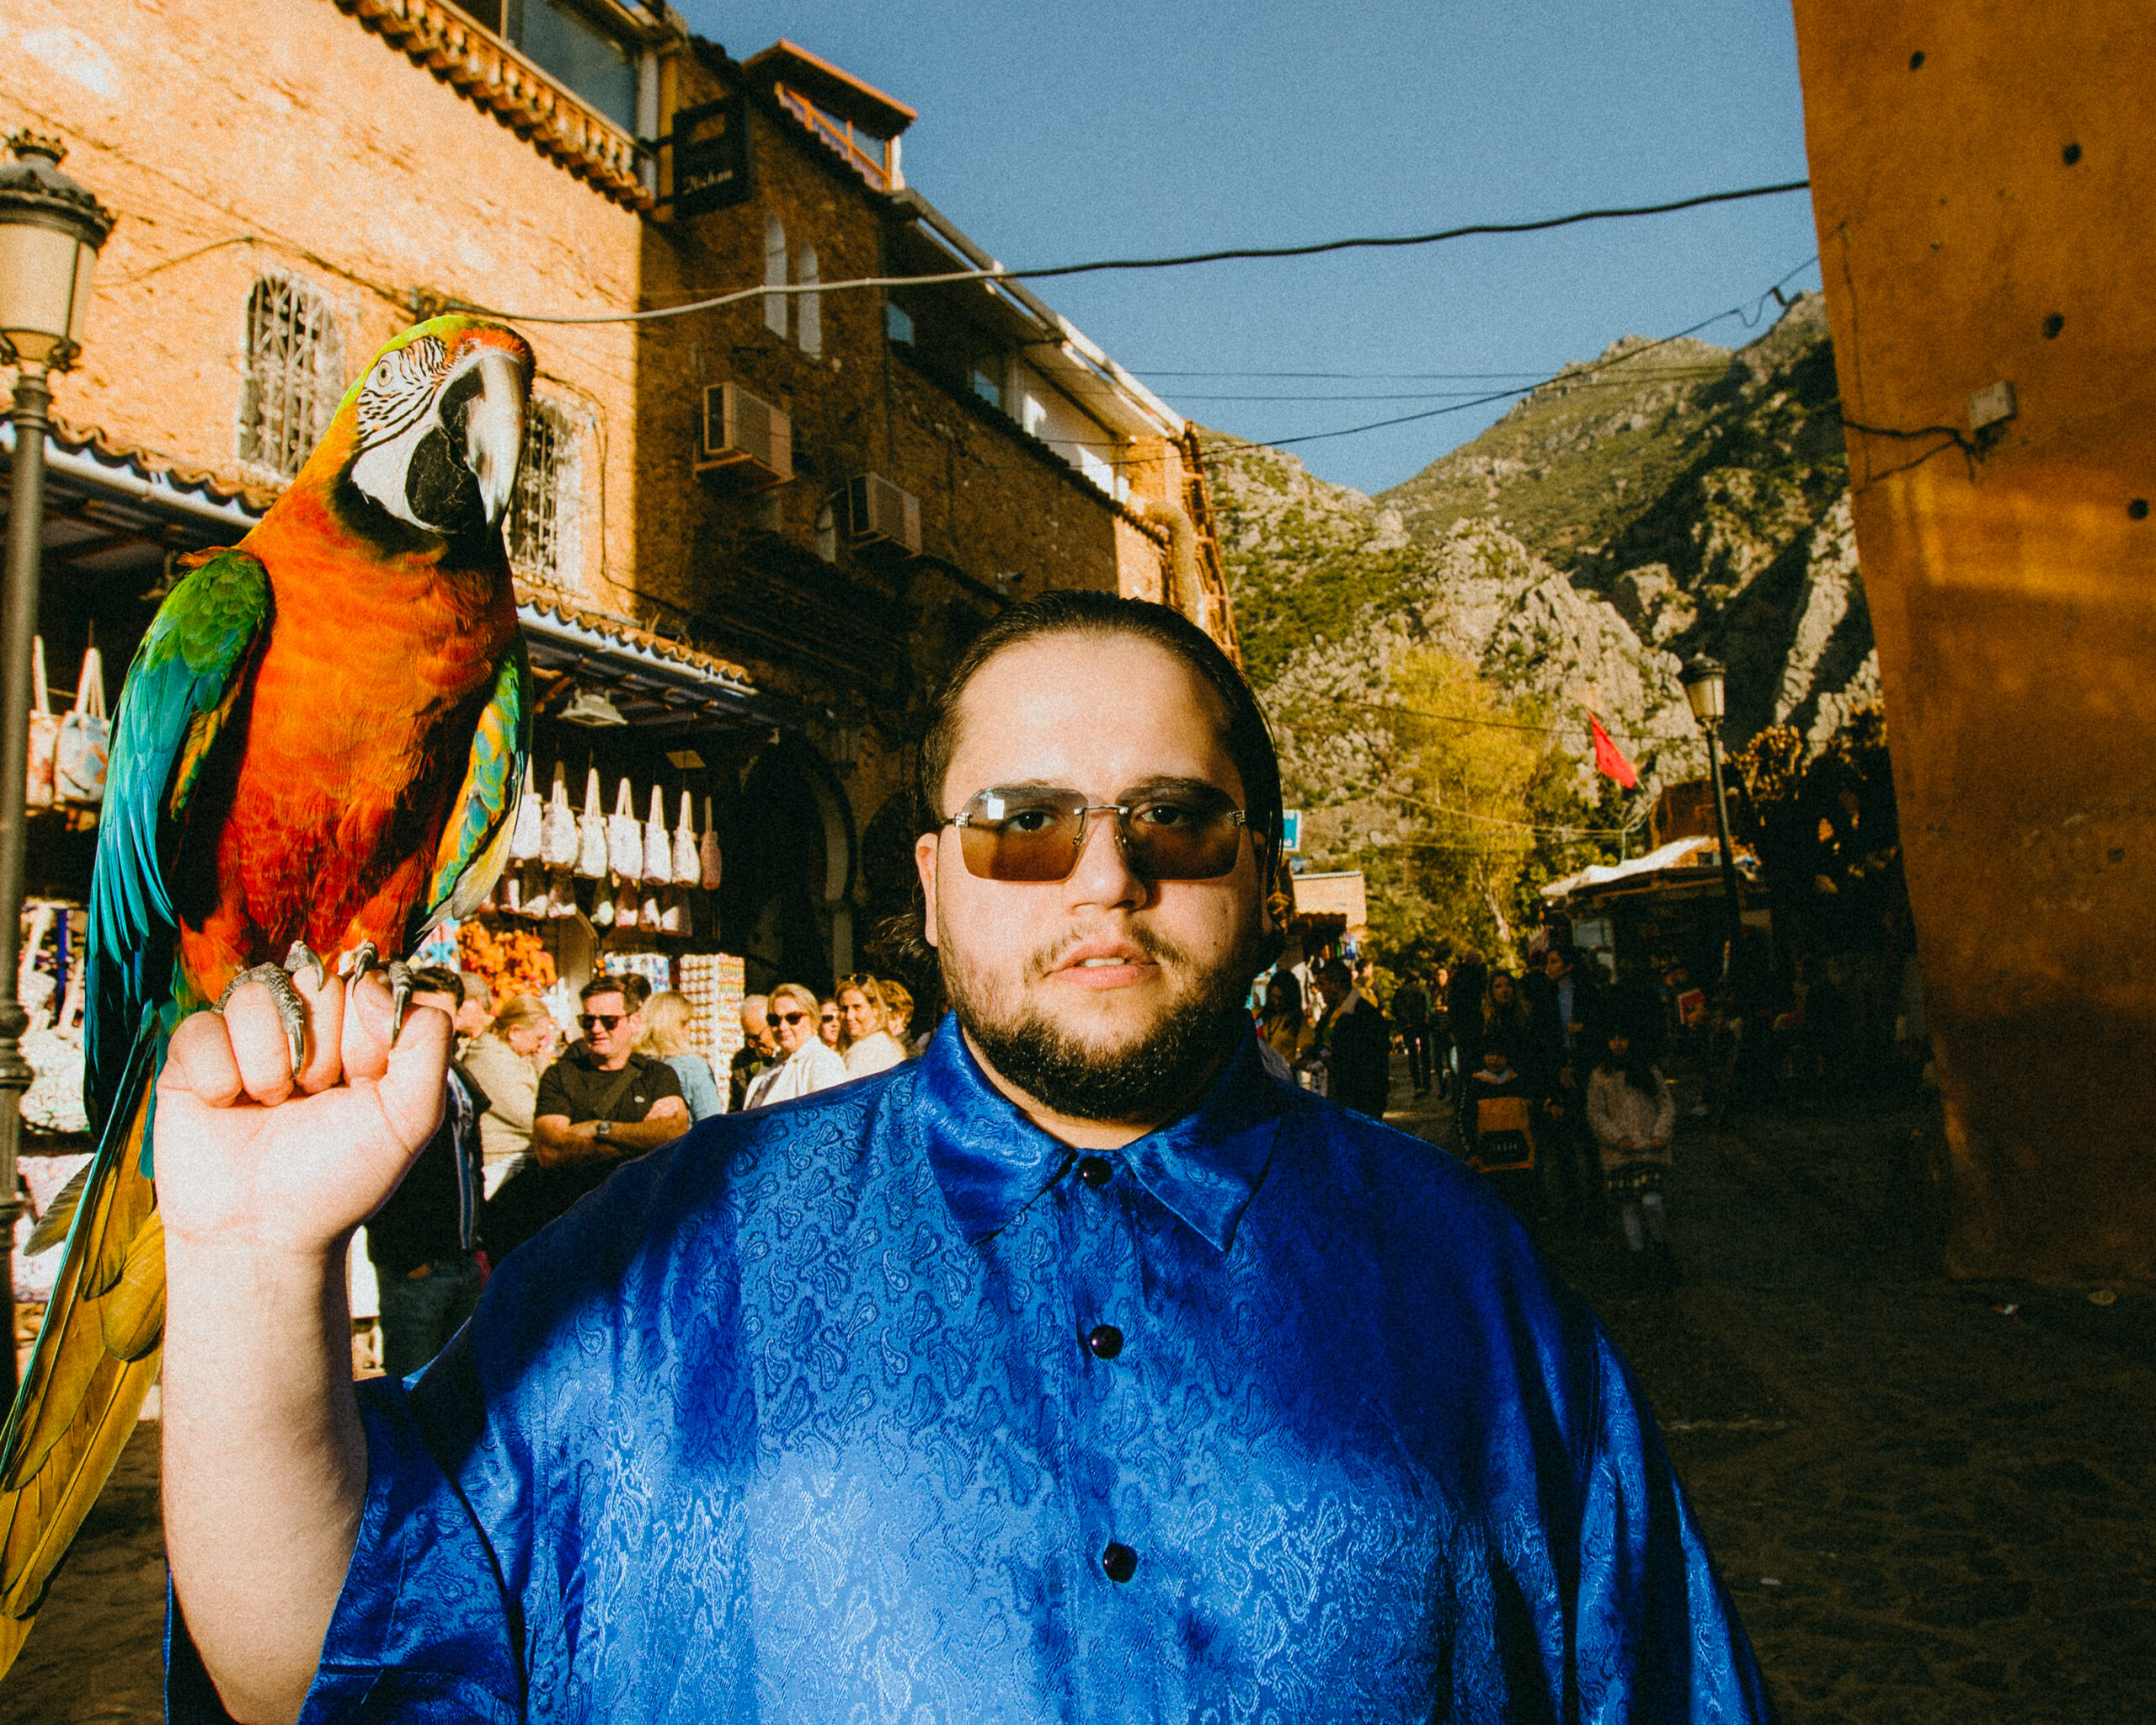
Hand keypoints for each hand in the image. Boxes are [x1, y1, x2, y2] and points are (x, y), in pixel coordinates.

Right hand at [156, 969, 450, 1261]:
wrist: (265, 1234)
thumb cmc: (341, 1176)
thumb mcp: (412, 1115)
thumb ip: (427, 1040)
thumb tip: (372, 983)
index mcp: (360, 1031)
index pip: (367, 981)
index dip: (366, 1033)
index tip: (360, 1081)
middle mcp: (305, 1024)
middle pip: (314, 982)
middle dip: (319, 1050)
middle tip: (313, 1097)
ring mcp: (248, 1036)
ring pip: (258, 994)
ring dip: (269, 1062)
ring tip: (273, 1103)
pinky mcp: (193, 1055)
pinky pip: (201, 1025)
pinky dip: (218, 1074)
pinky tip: (227, 1105)